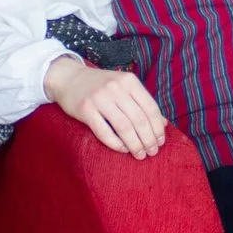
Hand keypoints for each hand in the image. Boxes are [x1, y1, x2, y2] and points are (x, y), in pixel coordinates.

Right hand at [45, 56, 168, 157]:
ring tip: (140, 154)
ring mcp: (100, 98)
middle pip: (139, 119)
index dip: (157, 128)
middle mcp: (116, 88)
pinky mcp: (86, 110)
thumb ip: (142, 103)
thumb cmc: (100, 85)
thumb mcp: (123, 87)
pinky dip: (116, 144)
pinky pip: (104, 132)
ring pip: (124, 127)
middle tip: (152, 152)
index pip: (150, 108)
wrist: (68, 78)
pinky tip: (123, 149)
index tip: (161, 142)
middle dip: (148, 139)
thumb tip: (163, 124)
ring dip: (135, 144)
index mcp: (129, 81)